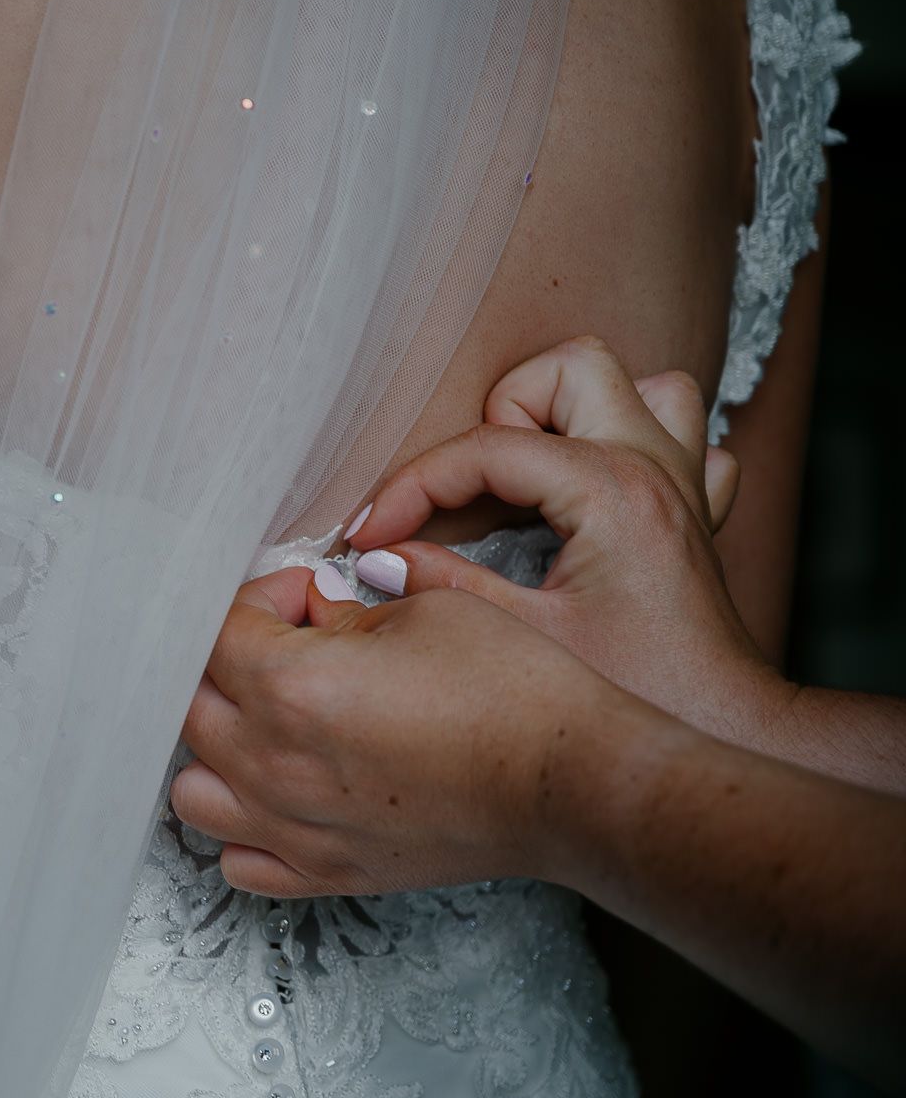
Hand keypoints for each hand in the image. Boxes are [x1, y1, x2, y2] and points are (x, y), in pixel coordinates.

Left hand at [170, 565, 645, 896]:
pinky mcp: (325, 871)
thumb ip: (343, 612)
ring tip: (271, 721)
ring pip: (192, 788)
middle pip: (189, 702)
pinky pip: (237, 859)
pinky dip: (243, 825)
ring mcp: (293, 827)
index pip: (217, 628)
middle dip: (229, 660)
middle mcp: (273, 763)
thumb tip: (311, 616)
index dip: (262, 596)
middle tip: (289, 644)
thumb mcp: (424, 609)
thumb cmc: (513, 691)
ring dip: (217, 746)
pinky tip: (283, 791)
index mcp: (290, 687)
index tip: (306, 594)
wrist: (570, 782)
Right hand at [344, 336, 787, 743]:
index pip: (485, 447)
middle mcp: (653, 467)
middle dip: (501, 414)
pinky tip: (592, 493)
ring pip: (639, 384)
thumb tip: (380, 560)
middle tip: (468, 490)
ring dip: (574, 411)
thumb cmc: (639, 692)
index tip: (371, 533)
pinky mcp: (694, 512)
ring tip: (531, 471)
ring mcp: (683, 483)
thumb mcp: (524, 639)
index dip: (411, 487)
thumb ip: (445, 586)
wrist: (726, 729)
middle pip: (569, 368)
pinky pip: (681, 437)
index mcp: (611, 490)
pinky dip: (632, 445)